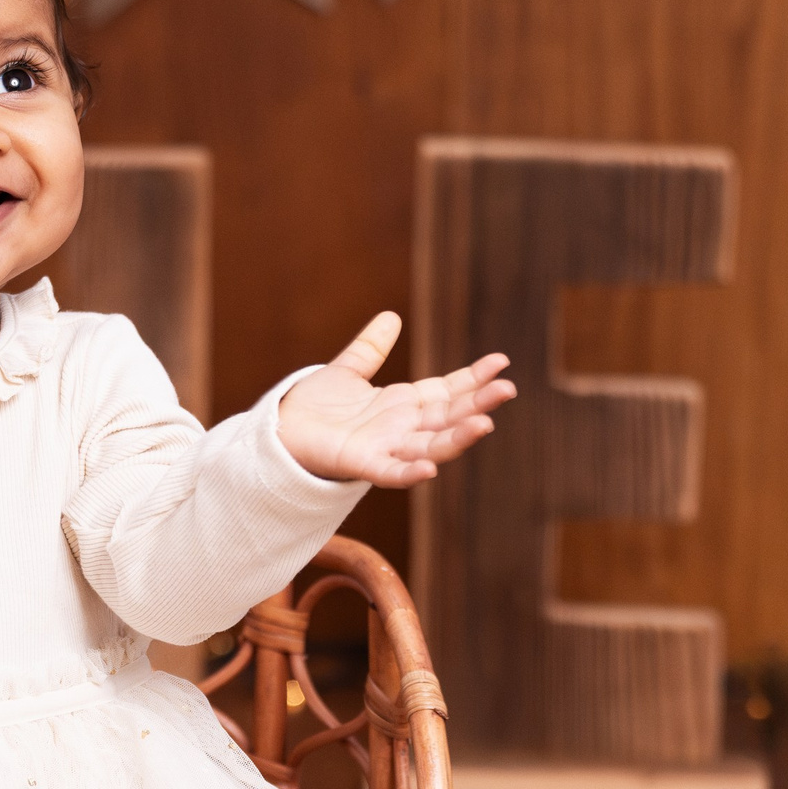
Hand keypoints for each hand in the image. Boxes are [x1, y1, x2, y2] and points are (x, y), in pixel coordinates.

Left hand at [276, 312, 514, 486]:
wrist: (280, 432)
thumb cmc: (315, 408)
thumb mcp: (347, 371)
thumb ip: (370, 348)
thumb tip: (391, 316)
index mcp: (403, 405)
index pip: (448, 391)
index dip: (474, 379)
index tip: (501, 362)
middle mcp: (402, 429)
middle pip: (449, 417)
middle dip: (478, 405)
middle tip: (508, 390)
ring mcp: (386, 448)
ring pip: (431, 446)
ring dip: (458, 437)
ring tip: (485, 423)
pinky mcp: (361, 464)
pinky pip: (391, 472)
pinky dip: (410, 472)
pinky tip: (430, 469)